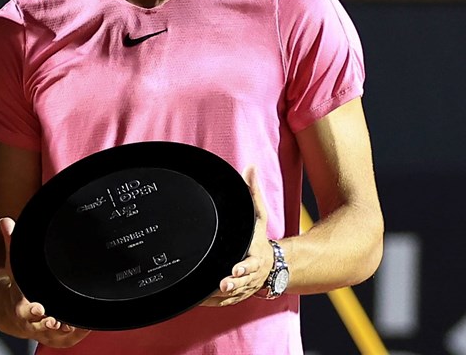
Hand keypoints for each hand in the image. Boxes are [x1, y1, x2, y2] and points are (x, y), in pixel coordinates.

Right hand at [0, 217, 90, 346]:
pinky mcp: (59, 337)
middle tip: (58, 320)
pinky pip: (70, 338)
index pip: (23, 310)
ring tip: (77, 323)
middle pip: (40, 326)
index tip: (40, 309)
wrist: (15, 313)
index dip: (31, 311)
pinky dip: (79, 333)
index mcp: (20, 306)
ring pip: (57, 336)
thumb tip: (5, 220)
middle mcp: (32, 323)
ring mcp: (46, 332)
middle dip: (49, 324)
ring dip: (67, 330)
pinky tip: (88, 324)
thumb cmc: (19, 286)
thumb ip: (11, 243)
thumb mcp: (14, 266)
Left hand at [202, 166, 272, 306]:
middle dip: (233, 282)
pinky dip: (211, 302)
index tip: (236, 267)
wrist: (273, 266)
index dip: (244, 266)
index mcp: (255, 256)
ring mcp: (244, 287)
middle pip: (242, 281)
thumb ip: (253, 193)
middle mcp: (251, 274)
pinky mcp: (236, 295)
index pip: (251, 262)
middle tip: (222, 283)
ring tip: (207, 293)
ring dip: (219, 295)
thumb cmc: (259, 238)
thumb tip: (250, 167)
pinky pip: (223, 303)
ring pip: (232, 295)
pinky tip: (197, 300)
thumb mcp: (258, 216)